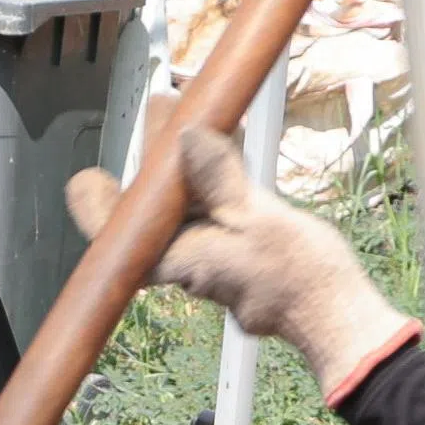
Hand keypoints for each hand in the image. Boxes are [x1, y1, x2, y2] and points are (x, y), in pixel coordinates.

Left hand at [73, 125, 411, 393]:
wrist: (336, 315)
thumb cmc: (297, 275)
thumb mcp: (256, 217)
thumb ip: (218, 178)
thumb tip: (186, 138)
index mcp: (178, 256)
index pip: (118, 233)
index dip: (97, 203)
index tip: (89, 176)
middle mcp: (188, 259)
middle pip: (156, 206)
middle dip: (157, 159)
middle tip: (165, 109)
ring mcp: (214, 257)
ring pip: (189, 205)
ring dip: (191, 164)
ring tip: (199, 116)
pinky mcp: (241, 253)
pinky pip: (218, 210)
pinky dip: (218, 179)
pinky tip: (233, 144)